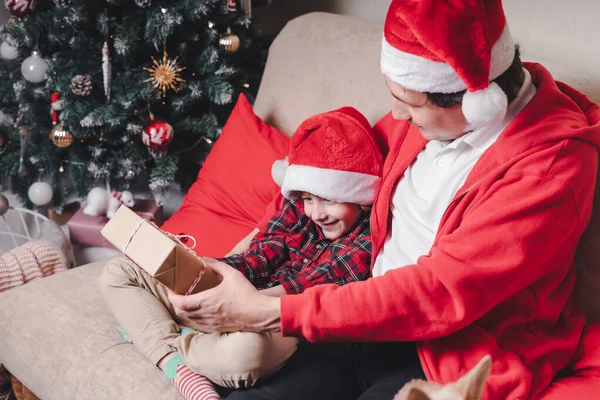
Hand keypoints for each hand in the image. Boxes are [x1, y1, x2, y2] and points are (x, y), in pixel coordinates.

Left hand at [167, 259, 281, 332]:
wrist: (260, 314)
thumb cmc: (246, 294)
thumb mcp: (232, 274)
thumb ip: (216, 265)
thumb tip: (203, 259)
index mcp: (207, 301)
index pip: (180, 302)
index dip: (172, 297)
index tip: (170, 289)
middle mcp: (206, 314)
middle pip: (181, 312)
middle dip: (175, 303)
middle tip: (176, 294)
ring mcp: (210, 323)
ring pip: (189, 319)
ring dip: (184, 310)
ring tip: (187, 300)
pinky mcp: (216, 328)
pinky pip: (199, 324)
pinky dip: (194, 317)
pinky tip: (200, 309)